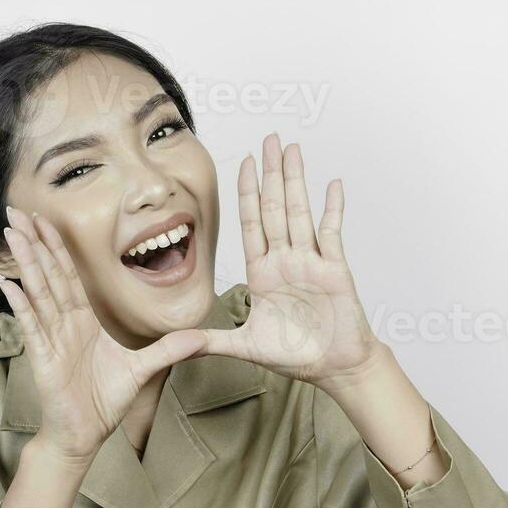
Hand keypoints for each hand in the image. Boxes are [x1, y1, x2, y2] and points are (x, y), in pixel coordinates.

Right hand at [0, 206, 206, 462]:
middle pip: (50, 274)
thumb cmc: (105, 401)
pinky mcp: (43, 359)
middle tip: (18, 210)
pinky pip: (32, 327)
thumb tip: (202, 336)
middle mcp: (64, 325)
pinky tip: (9, 285)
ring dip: (26, 263)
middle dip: (35, 242)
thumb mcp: (144, 369)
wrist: (84, 435)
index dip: (60, 248)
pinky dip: (21, 306)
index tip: (48, 220)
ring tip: (13, 233)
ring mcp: (51, 339)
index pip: (71, 276)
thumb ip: (169, 349)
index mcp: (84, 322)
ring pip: (38, 292)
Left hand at [198, 133, 384, 387]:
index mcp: (263, 272)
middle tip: (270, 138)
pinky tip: (332, 185)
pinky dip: (333, 209)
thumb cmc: (296, 356)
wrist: (335, 369)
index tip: (245, 162)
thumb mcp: (244, 347)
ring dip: (296, 180)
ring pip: (300, 212)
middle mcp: (286, 260)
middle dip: (271, 173)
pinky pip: (332, 233)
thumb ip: (209, 342)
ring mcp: (311, 262)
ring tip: (293, 149)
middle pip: (275, 208)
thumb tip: (172, 346)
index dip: (247, 192)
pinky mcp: (335, 270)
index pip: (251, 223)